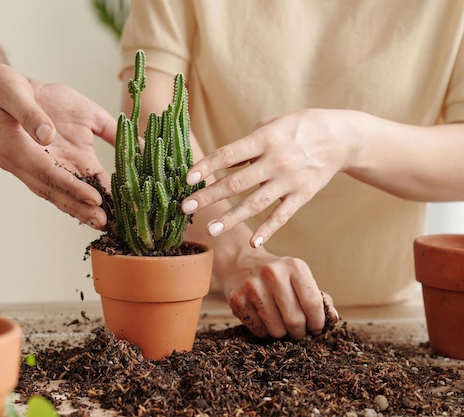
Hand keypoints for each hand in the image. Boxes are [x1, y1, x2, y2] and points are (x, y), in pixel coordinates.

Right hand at [0, 64, 116, 227]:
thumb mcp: (12, 90)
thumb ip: (29, 113)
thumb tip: (46, 134)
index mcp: (16, 148)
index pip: (49, 173)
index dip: (73, 187)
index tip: (95, 198)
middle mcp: (23, 163)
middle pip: (55, 191)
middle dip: (80, 207)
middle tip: (106, 223)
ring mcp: (30, 165)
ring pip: (57, 191)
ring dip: (79, 207)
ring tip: (104, 222)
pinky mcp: (38, 160)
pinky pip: (58, 181)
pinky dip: (75, 194)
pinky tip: (94, 203)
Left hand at [182, 109, 358, 246]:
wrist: (341, 138)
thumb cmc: (298, 128)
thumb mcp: (272, 126)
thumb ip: (246, 145)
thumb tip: (220, 164)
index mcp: (265, 139)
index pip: (229, 154)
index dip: (207, 167)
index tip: (187, 179)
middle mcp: (276, 160)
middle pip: (236, 182)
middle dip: (209, 195)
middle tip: (186, 207)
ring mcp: (290, 180)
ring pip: (256, 203)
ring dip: (231, 217)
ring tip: (211, 229)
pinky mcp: (303, 195)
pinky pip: (282, 216)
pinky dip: (268, 230)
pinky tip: (252, 241)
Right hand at [217, 247, 337, 338]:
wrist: (239, 262)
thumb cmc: (276, 275)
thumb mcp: (298, 277)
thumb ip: (318, 298)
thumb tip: (333, 320)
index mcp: (293, 266)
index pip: (312, 303)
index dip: (318, 322)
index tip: (316, 329)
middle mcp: (272, 273)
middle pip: (295, 320)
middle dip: (300, 332)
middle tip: (298, 332)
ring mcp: (252, 287)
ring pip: (277, 330)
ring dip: (282, 334)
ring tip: (280, 324)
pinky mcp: (237, 300)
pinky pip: (259, 331)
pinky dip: (264, 331)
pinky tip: (263, 319)